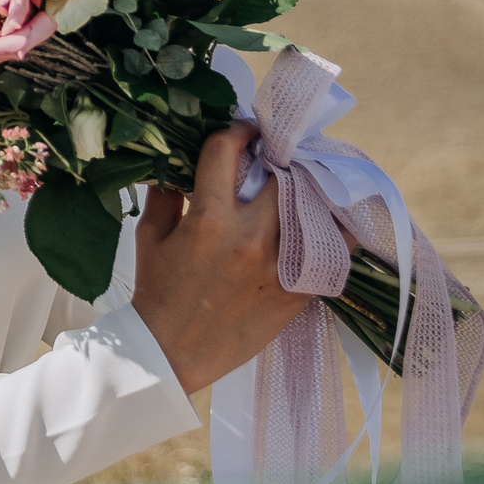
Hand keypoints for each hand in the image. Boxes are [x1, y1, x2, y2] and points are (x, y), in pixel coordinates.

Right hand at [130, 124, 311, 394]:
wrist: (170, 353)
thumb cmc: (156, 292)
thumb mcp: (149, 237)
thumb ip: (165, 195)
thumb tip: (178, 166)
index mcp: (207, 219)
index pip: (228, 152)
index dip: (237, 131)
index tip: (244, 130)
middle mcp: (249, 237)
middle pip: (283, 176)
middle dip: (280, 161)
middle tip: (279, 158)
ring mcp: (278, 266)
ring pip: (314, 209)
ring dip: (309, 192)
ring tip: (305, 185)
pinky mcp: (297, 292)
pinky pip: (331, 253)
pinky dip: (333, 233)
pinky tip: (328, 222)